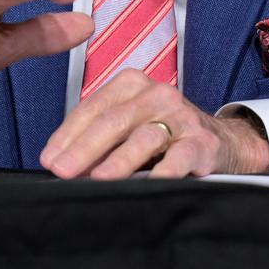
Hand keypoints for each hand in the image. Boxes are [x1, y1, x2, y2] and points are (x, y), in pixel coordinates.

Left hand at [39, 70, 268, 179]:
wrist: (220, 140)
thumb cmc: (163, 132)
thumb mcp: (129, 124)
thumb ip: (98, 136)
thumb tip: (62, 161)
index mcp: (132, 84)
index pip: (92, 107)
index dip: (67, 134)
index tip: (48, 158)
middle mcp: (155, 94)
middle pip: (114, 120)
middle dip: (84, 147)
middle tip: (62, 170)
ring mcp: (180, 115)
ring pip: (144, 137)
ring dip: (119, 160)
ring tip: (99, 178)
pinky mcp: (201, 140)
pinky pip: (180, 156)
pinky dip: (165, 171)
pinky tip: (150, 184)